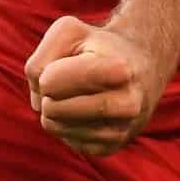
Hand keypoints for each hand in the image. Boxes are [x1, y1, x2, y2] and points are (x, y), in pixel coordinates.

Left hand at [24, 16, 173, 157]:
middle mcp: (127, 105)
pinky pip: (66, 140)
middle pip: (51, 108)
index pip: (49, 83)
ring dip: (54, 108)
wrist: (140, 67)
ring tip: (77, 92)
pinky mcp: (111, 148)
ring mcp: (121, 130)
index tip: (67, 63)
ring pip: (54, 126)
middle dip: (48, 91)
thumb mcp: (68, 32)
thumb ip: (39, 61)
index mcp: (118, 71)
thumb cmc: (97, 46)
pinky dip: (65, 123)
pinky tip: (84, 109)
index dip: (48, 70)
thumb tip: (39, 103)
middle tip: (69, 79)